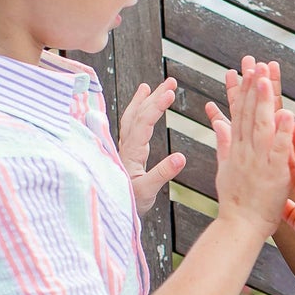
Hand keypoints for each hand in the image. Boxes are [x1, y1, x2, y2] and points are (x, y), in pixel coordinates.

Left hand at [117, 76, 183, 216]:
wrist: (112, 211)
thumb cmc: (130, 202)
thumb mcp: (147, 191)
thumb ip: (162, 174)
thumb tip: (181, 157)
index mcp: (131, 153)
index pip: (143, 123)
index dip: (157, 106)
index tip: (171, 92)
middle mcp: (125, 146)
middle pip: (138, 114)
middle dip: (154, 96)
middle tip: (171, 82)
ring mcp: (124, 148)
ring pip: (132, 118)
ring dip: (143, 101)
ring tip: (151, 86)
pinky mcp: (126, 152)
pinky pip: (130, 126)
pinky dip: (137, 112)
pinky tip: (142, 106)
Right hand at [207, 60, 294, 238]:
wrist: (239, 227)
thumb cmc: (235, 202)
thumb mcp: (225, 168)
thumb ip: (223, 144)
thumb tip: (218, 123)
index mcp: (236, 149)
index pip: (239, 113)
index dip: (242, 90)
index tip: (245, 69)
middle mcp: (245, 151)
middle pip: (248, 114)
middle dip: (251, 87)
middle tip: (255, 63)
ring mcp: (258, 162)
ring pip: (260, 127)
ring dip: (263, 102)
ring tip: (266, 79)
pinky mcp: (273, 174)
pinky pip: (278, 150)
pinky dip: (281, 133)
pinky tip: (287, 115)